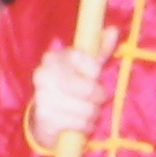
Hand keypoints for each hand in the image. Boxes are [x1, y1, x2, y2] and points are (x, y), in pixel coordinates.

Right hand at [28, 30, 113, 150]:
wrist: (44, 117)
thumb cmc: (70, 87)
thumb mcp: (85, 67)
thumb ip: (100, 50)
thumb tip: (113, 30)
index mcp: (54, 57)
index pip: (88, 62)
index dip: (95, 72)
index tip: (93, 76)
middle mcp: (44, 73)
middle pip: (89, 89)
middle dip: (98, 97)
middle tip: (95, 99)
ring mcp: (43, 96)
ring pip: (87, 109)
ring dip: (92, 114)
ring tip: (85, 111)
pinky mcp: (45, 117)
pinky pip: (80, 124)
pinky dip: (85, 126)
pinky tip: (78, 123)